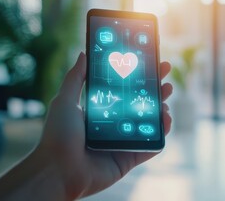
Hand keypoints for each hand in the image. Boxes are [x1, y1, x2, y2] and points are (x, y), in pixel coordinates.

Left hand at [38, 52, 172, 198]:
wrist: (58, 170)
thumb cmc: (57, 135)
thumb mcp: (64, 101)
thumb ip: (75, 78)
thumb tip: (83, 54)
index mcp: (101, 110)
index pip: (124, 90)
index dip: (137, 76)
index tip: (148, 62)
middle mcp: (115, 124)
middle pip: (140, 103)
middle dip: (155, 88)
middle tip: (165, 73)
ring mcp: (123, 141)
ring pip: (149, 123)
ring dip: (161, 108)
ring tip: (165, 97)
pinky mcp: (129, 158)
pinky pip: (150, 146)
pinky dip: (161, 134)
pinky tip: (166, 120)